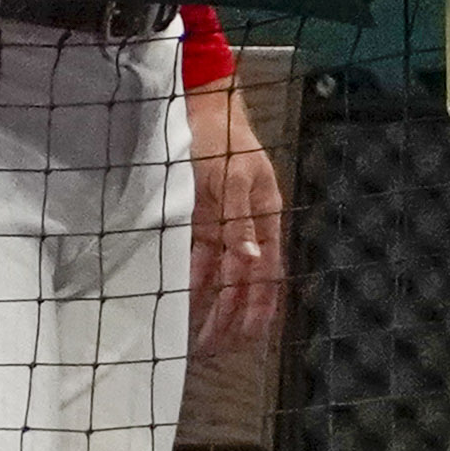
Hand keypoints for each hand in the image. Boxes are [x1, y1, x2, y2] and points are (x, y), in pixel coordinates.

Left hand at [186, 78, 286, 361]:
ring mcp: (224, 222)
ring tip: (198, 337)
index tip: (247, 337)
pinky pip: (200, 259)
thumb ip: (240, 219)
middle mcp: (246, 226)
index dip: (259, 307)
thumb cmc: (220, 134)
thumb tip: (253, 261)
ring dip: (212, 307)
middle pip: (244, 282)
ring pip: (222, 276)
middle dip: (231, 317)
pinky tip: (184, 302)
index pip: (265, 273)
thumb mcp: (233, 175)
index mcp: (264, 216)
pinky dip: (195, 283)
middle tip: (213, 348)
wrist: (199, 102)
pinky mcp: (201, 217)